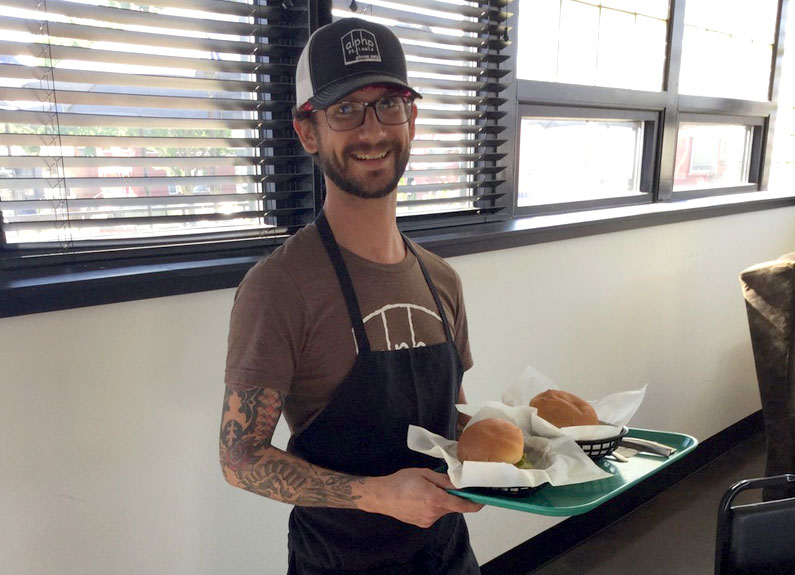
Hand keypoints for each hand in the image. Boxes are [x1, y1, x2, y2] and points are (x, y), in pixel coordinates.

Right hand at [360, 468, 483, 527]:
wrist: (381, 496)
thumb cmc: (401, 481)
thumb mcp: (424, 473)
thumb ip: (444, 480)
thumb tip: (461, 482)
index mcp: (435, 500)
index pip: (464, 505)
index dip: (476, 503)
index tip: (484, 498)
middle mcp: (433, 514)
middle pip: (453, 506)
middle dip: (453, 495)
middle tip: (445, 482)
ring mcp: (427, 520)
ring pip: (443, 509)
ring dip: (441, 500)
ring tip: (426, 489)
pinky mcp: (422, 523)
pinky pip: (434, 513)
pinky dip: (433, 505)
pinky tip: (421, 497)